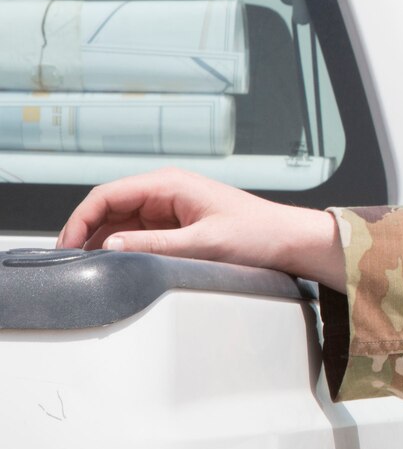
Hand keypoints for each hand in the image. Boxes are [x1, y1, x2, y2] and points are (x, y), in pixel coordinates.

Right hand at [57, 168, 346, 289]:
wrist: (288, 240)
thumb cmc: (258, 233)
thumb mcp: (205, 242)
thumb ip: (157, 244)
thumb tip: (114, 245)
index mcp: (169, 184)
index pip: (108, 194)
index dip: (81, 218)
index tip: (67, 244)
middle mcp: (166, 191)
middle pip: (108, 207)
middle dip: (86, 230)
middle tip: (70, 260)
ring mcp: (169, 208)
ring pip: (120, 221)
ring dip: (102, 239)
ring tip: (88, 265)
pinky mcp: (175, 225)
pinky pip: (137, 232)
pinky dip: (121, 245)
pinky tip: (114, 262)